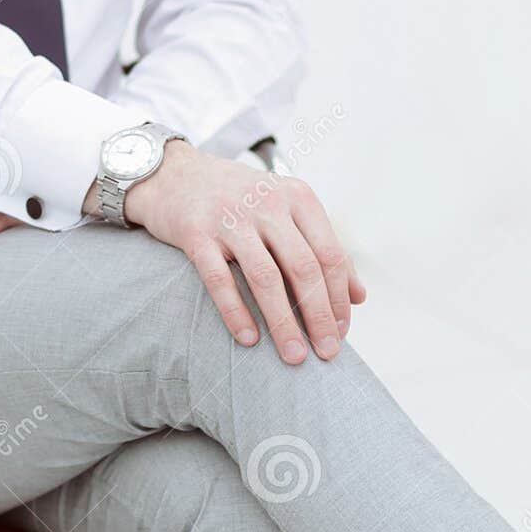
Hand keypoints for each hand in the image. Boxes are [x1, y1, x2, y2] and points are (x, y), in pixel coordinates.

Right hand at [104, 141, 366, 364]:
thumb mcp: (284, 209)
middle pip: (304, 268)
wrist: (172, 174)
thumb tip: (359, 297)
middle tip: (328, 353)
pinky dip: (236, 313)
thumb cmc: (237, 199)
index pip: (330, 253)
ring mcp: (230, 217)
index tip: (343, 332)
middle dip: (319, 316)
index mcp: (296, 197)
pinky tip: (249, 340)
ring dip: (284, 323)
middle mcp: (266, 203)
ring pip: (266, 277)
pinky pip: (220, 279)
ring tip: (294, 357)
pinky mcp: (195, 232)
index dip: (339, 297)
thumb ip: (321, 247)